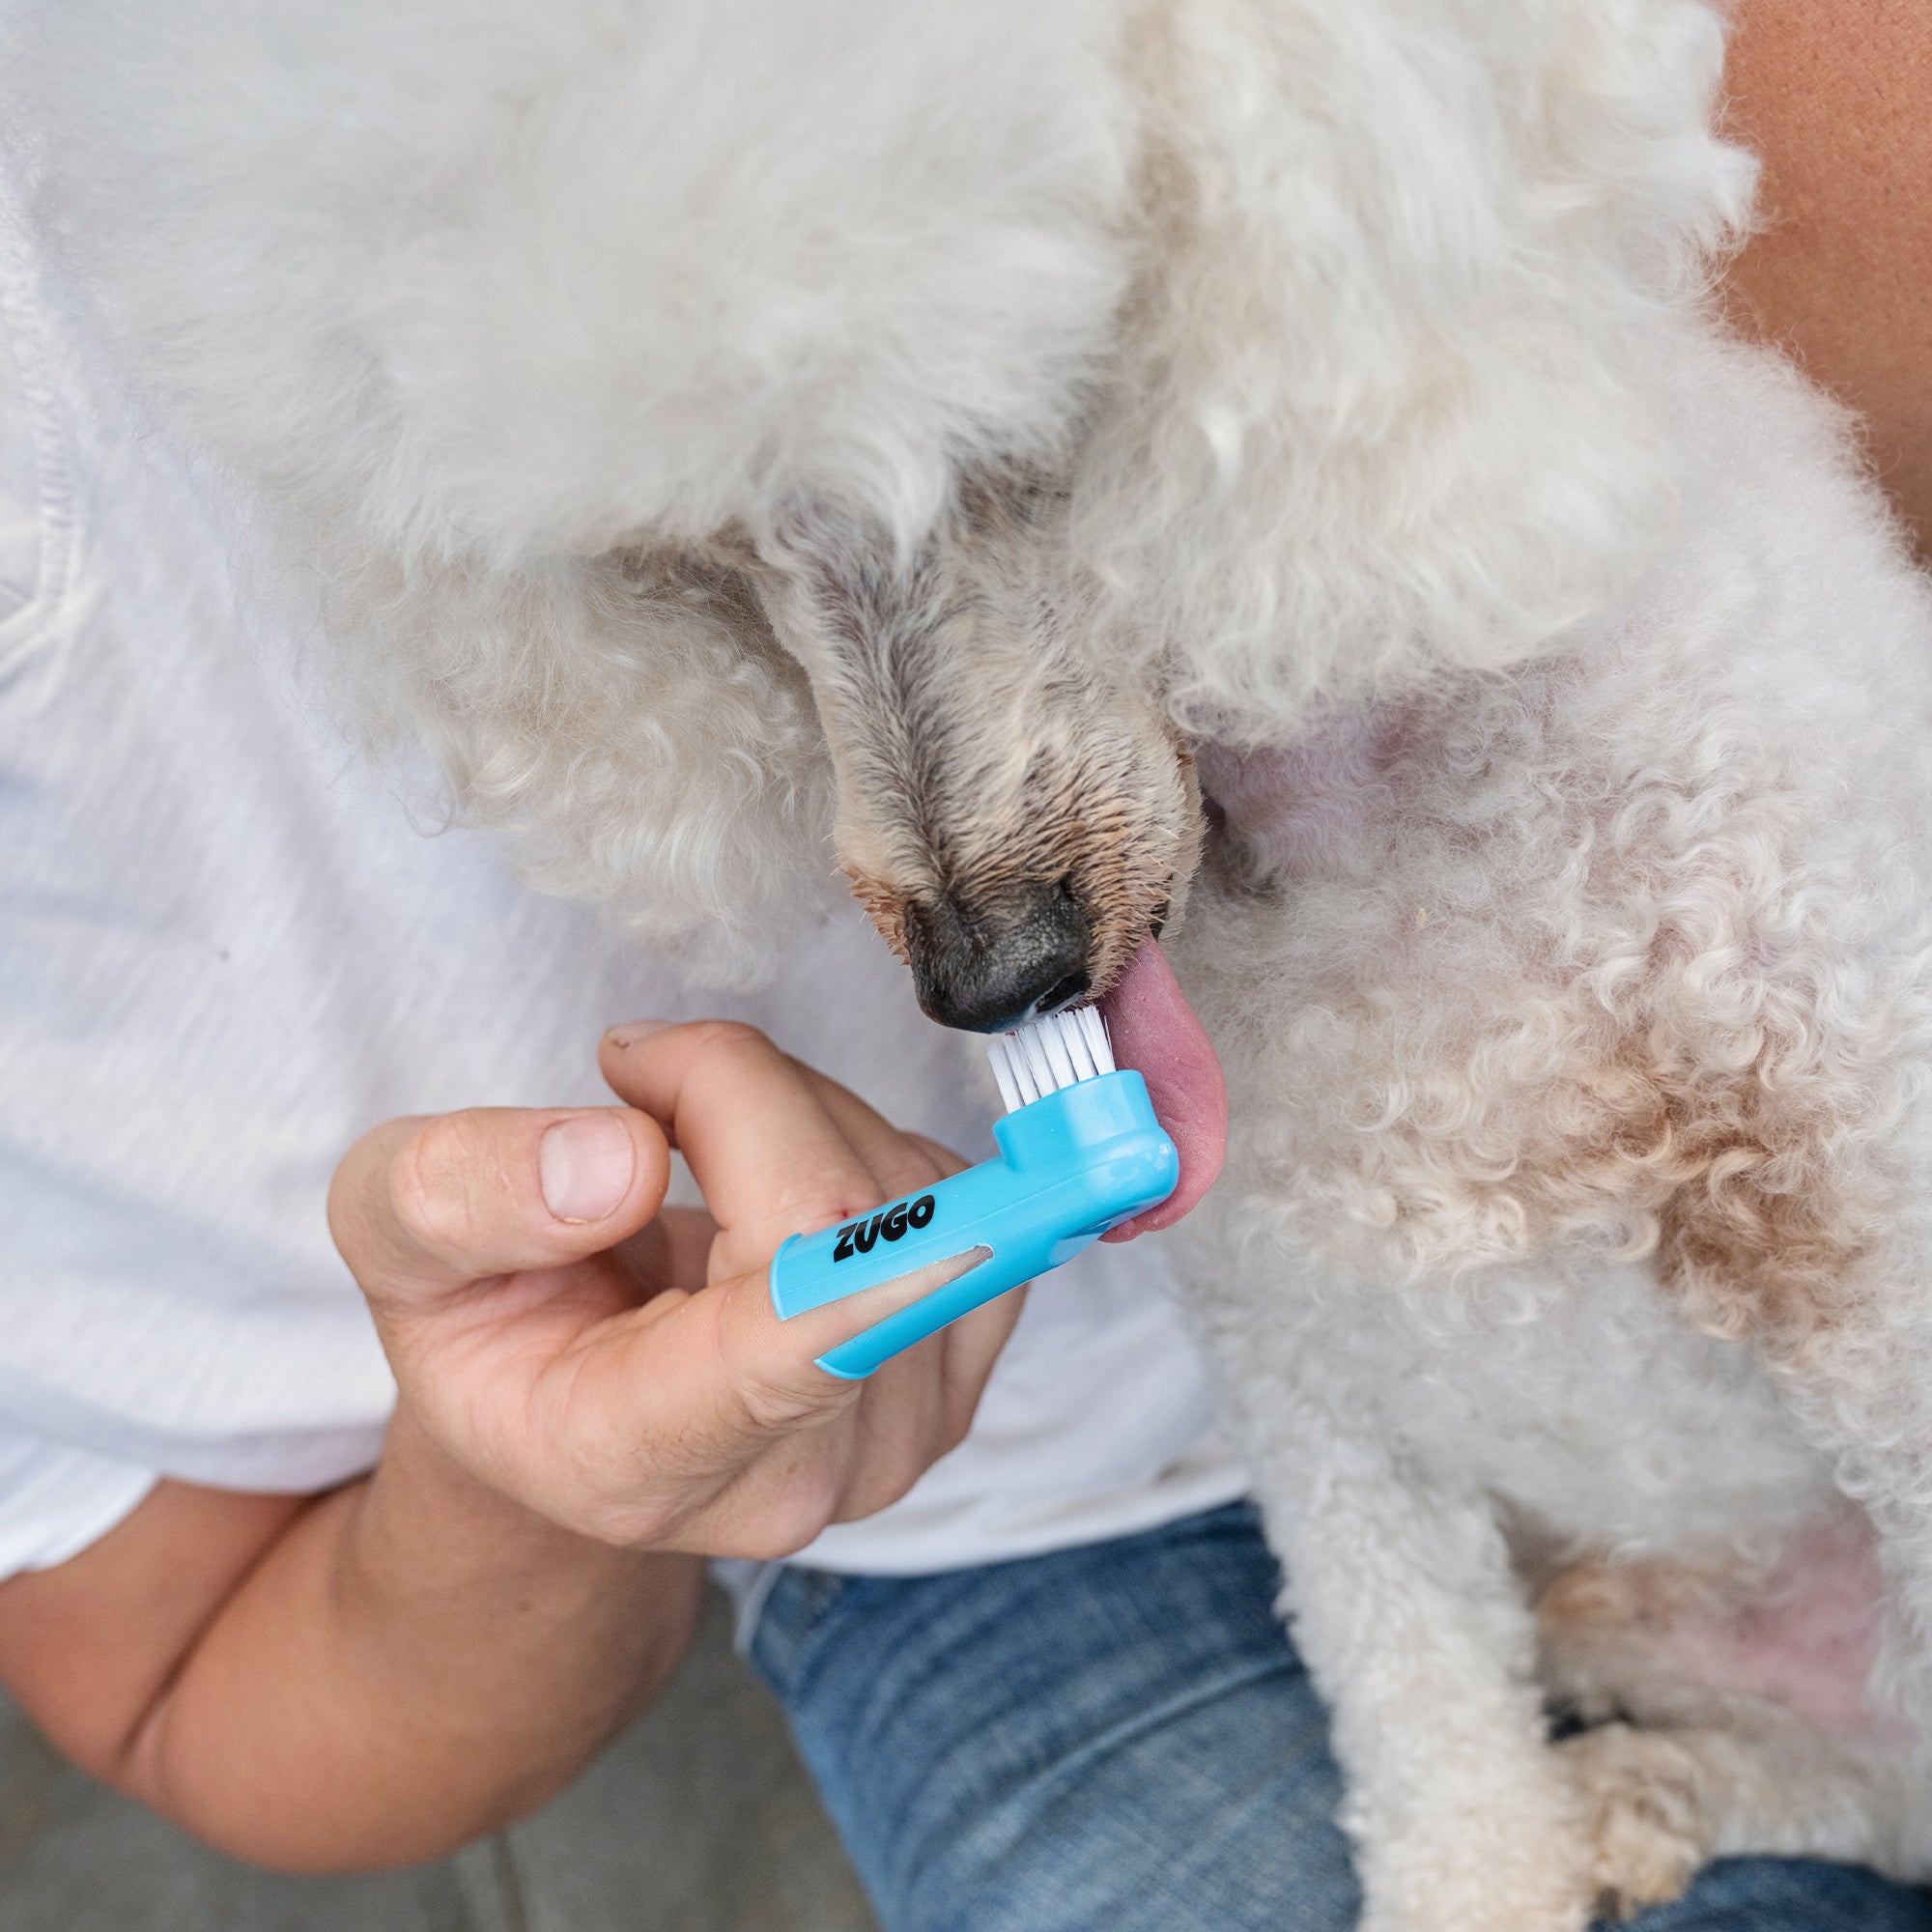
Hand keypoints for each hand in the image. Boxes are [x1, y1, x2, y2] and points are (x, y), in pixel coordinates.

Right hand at [328, 1021, 1021, 1558]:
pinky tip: (779, 1188)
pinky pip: (958, 1198)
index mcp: (629, 1456)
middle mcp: (786, 1476)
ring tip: (698, 1152)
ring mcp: (891, 1439)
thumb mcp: (391, 1230)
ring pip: (910, 1190)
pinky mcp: (951, 1374)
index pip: (774, 1365)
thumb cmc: (482, 1318)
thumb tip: (616, 1159)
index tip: (950, 1230)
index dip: (863, 1282)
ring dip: (800, 1112)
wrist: (565, 1398)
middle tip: (640, 1081)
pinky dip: (868, 1146)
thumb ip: (462, 1192)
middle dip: (741, 1090)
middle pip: (839, 1219)